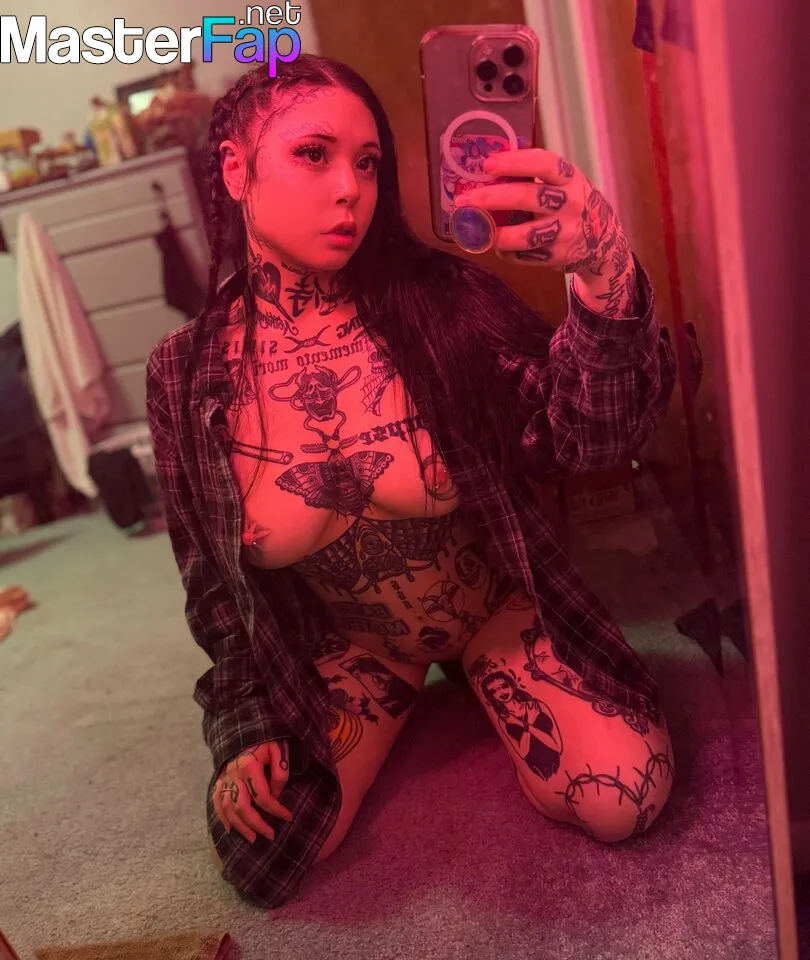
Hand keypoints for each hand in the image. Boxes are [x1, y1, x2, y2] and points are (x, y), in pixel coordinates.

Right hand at [213, 740, 293, 843]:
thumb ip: (280, 772)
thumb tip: (276, 795)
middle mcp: (233, 774)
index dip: (276, 810)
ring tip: (253, 838)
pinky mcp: (219, 780)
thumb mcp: (279, 749)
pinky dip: (222, 817)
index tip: (288, 817)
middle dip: (257, 825)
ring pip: (228, 809)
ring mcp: (224, 778)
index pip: (263, 796)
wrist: (247, 727)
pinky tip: (231, 829)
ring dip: (240, 826)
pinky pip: (217, 802)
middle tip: (270, 835)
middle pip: (242, 807)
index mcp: (249, 764)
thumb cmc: (267, 739)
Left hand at [453, 148, 631, 279]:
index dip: (515, 162)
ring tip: (474, 229)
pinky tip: (494, 243)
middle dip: (494, 198)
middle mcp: (570, 204)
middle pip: (529, 197)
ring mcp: (564, 232)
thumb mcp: (564, 183)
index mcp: (570, 178)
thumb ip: (536, 175)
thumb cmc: (571, 204)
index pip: (544, 163)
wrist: (603, 241)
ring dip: (497, 233)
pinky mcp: (557, 256)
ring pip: (526, 235)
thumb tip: (491, 165)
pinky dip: (506, 251)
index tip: (487, 164)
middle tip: (466, 199)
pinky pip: (525, 256)